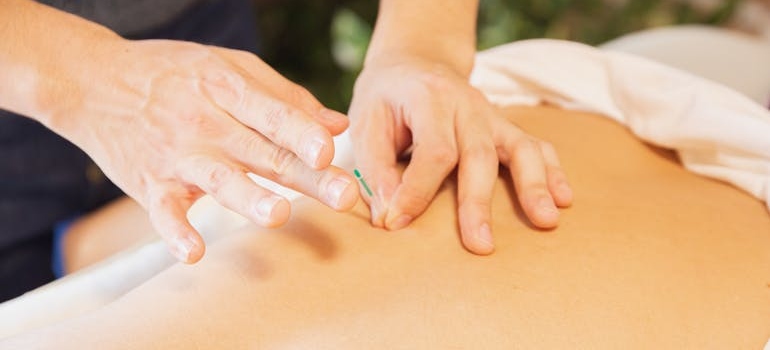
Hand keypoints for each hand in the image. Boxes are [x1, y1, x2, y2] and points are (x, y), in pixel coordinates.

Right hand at [49, 38, 358, 262]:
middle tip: (344, 195)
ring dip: (248, 198)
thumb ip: (284, 97)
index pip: (273, 114)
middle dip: (305, 175)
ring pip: (218, 178)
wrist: (93, 80)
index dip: (302, 132)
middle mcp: (206, 123)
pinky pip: (164, 211)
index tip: (330, 150)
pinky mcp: (150, 184)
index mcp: (229, 90)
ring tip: (277, 215)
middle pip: (263, 153)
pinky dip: (175, 232)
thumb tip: (338, 125)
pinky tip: (193, 253)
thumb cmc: (174, 73)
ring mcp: (177, 155)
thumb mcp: (229, 67)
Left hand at [348, 57, 572, 253]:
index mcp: (429, 98)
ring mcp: (492, 115)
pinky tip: (563, 198)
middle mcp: (467, 105)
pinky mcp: (505, 127)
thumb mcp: (365, 123)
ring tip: (546, 221)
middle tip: (481, 245)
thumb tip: (389, 215)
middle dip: (478, 202)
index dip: (417, 190)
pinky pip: (536, 145)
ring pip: (520, 148)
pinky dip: (552, 171)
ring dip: (534, 185)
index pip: (433, 150)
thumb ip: (375, 169)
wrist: (414, 63)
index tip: (398, 222)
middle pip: (479, 154)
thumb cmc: (386, 99)